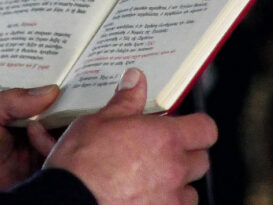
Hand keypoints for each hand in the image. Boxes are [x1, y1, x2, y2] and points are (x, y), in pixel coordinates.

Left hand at [0, 84, 63, 204]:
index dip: (51, 85)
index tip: (68, 72)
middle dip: (65, 102)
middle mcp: (24, 130)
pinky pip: (59, 156)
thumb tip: (49, 91)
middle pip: (54, 112)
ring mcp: (33, 151)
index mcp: (8, 113)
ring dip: (66, 123)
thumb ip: (8, 100)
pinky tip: (53, 139)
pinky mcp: (39, 171)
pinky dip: (61, 146)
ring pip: (61, 133)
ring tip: (65, 115)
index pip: (36, 95)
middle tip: (78, 90)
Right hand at [42, 69, 217, 204]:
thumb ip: (125, 102)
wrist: (66, 201)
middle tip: (163, 155)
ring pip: (190, 192)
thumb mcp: (98, 122)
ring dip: (178, 187)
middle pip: (201, 161)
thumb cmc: (80, 165)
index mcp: (164, 138)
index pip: (205, 129)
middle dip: (186, 157)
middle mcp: (173, 169)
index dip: (197, 128)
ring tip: (153, 182)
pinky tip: (146, 200)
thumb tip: (135, 80)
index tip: (186, 129)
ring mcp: (169, 200)